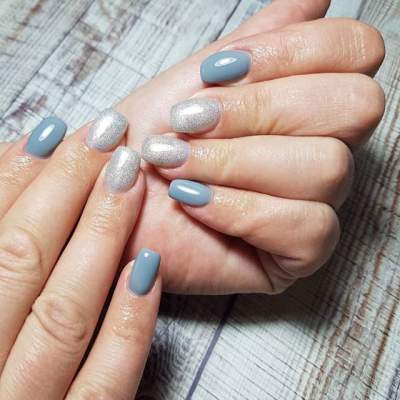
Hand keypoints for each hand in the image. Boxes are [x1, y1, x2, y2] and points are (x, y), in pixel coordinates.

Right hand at [0, 115, 160, 398]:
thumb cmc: (0, 336)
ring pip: (62, 316)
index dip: (15, 175)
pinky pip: (105, 381)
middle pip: (21, 262)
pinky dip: (128, 322)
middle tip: (107, 136)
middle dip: (66, 189)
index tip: (56, 130)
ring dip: (101, 237)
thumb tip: (15, 157)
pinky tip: (151, 265)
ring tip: (132, 178)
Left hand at [116, 0, 384, 292]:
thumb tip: (315, 0)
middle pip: (353, 108)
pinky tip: (194, 202)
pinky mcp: (302, 253)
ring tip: (176, 164)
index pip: (354, 52)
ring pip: (328, 168)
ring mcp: (317, 203)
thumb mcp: (196, 78)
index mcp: (306, 102)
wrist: (113, 200)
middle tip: (189, 121)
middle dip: (260, 110)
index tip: (218, 70)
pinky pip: (310, 226)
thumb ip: (261, 38)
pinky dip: (241, 210)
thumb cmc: (147, 140)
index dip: (291, 53)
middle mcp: (324, 149)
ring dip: (237, 162)